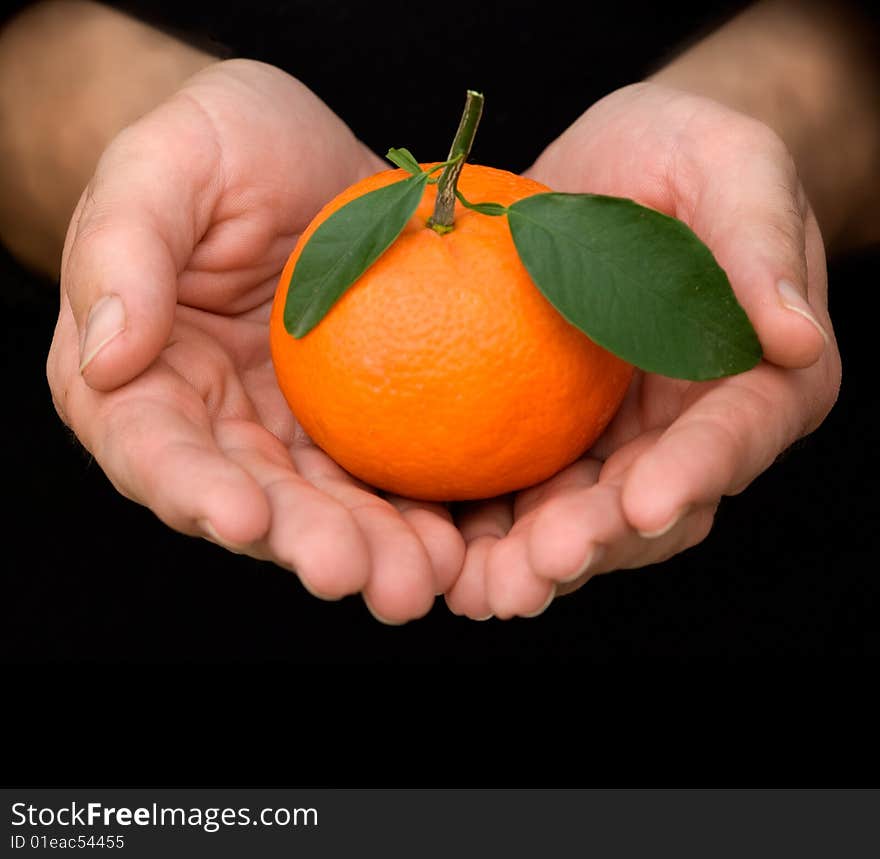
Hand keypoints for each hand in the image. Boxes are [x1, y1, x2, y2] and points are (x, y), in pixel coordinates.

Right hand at [48, 60, 463, 622]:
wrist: (300, 152)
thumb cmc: (218, 144)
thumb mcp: (164, 163)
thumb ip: (122, 248)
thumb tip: (106, 357)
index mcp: (139, 375)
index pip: (150, 447)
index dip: (190, 489)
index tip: (241, 517)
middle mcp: (212, 421)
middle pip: (251, 499)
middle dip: (302, 543)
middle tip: (359, 576)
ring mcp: (288, 428)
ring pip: (323, 503)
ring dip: (370, 547)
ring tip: (419, 577)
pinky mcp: (359, 419)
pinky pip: (383, 472)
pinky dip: (416, 509)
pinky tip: (456, 537)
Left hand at [444, 82, 841, 618]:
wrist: (611, 170)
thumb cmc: (681, 155)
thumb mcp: (728, 164)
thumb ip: (760, 241)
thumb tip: (797, 336)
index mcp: (757, 376)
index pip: (736, 434)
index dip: (696, 473)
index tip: (645, 503)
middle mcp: (691, 428)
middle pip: (653, 506)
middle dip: (599, 543)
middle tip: (541, 568)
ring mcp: (619, 442)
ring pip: (585, 519)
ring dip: (535, 560)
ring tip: (481, 589)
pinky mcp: (552, 437)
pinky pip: (524, 491)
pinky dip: (487, 528)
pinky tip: (444, 549)